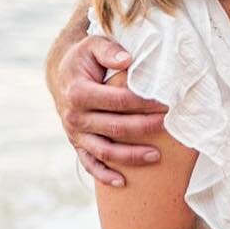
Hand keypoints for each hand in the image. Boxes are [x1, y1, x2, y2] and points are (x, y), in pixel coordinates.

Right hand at [57, 35, 167, 186]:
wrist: (60, 74)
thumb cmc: (84, 58)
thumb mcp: (93, 45)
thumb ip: (110, 51)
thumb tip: (128, 60)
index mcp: (79, 92)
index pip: (118, 101)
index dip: (144, 103)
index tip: (166, 103)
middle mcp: (74, 116)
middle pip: (115, 127)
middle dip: (145, 128)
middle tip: (169, 125)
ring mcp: (74, 134)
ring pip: (105, 151)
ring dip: (131, 156)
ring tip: (156, 156)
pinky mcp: (76, 144)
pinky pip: (89, 164)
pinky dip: (104, 175)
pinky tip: (122, 183)